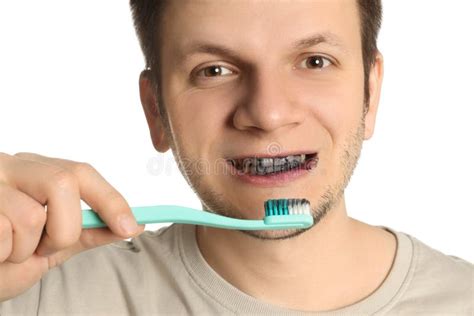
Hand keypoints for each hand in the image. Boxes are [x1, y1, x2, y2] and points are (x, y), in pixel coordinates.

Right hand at [0, 152, 144, 301]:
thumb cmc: (8, 257)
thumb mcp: (55, 244)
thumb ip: (89, 231)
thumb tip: (133, 224)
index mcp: (36, 171)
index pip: (81, 173)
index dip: (110, 199)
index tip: (130, 226)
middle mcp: (12, 168)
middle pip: (63, 182)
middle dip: (66, 228)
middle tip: (48, 247)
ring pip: (33, 217)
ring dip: (28, 249)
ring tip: (12, 251)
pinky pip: (2, 233)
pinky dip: (4, 255)